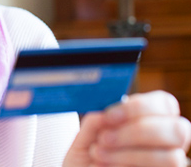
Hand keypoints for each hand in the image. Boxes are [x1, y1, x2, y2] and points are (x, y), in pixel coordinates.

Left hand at [64, 90, 190, 166]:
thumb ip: (95, 122)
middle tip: (104, 138)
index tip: (109, 116)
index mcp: (151, 120)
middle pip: (178, 129)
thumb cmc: (89, 154)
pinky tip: (104, 166)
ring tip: (99, 153)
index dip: (140, 106)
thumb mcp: (86, 136)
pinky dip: (124, 166)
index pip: (165, 103)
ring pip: (172, 157)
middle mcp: (167, 142)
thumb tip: (103, 115)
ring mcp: (166, 163)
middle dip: (137, 131)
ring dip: (129, 154)